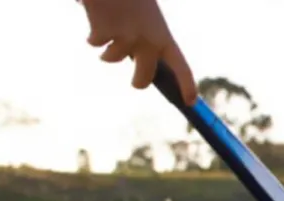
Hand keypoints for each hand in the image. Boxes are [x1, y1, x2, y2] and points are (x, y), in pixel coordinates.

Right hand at [80, 0, 196, 104]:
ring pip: (111, 59)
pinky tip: (96, 15)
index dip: (187, 86)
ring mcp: (126, 39)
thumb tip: (140, 62)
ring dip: (106, 46)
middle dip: (138, 82)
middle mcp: (148, 42)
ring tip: (107, 23)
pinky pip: (94, 43)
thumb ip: (148, 38)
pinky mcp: (103, 34)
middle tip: (136, 83)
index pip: (181, 67)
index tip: (190, 102)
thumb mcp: (147, 16)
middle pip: (143, 79)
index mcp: (163, 36)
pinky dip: (92, 31)